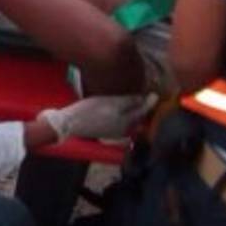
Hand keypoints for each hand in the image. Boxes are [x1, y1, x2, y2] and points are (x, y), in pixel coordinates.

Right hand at [39, 93, 156, 140]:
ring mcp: (114, 132)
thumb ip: (130, 102)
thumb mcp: (112, 102)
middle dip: (143, 108)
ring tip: (136, 101)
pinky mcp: (105, 131)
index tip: (156, 93)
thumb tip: (144, 99)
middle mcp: (124, 130)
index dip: (150, 101)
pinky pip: (121, 123)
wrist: (69, 123)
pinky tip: (121, 109)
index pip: (143, 111)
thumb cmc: (90, 111)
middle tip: (147, 96)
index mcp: (127, 122)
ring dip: (134, 112)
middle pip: (138, 118)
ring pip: (129, 121)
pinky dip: (125, 116)